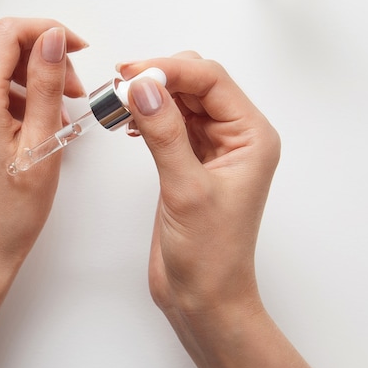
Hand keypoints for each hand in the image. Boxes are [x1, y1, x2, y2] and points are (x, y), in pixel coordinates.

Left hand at [0, 18, 86, 273]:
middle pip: (1, 48)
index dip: (49, 32)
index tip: (78, 49)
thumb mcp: (42, 143)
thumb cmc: (10, 211)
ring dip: (30, 80)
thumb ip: (48, 83)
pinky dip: (12, 97)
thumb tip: (53, 38)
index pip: (9, 33)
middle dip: (43, 60)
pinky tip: (34, 125)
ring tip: (58, 114)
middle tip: (74, 92)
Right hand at [120, 53, 280, 317]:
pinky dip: (147, 116)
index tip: (131, 73)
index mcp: (251, 137)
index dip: (170, 69)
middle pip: (196, 84)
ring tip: (116, 102)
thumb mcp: (185, 189)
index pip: (211, 80)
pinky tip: (127, 122)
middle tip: (120, 86)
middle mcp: (235, 137)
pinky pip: (169, 123)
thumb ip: (165, 134)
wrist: (204, 297)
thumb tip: (144, 87)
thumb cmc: (210, 254)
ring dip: (149, 96)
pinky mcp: (189, 162)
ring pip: (179, 101)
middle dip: (158, 78)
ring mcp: (211, 149)